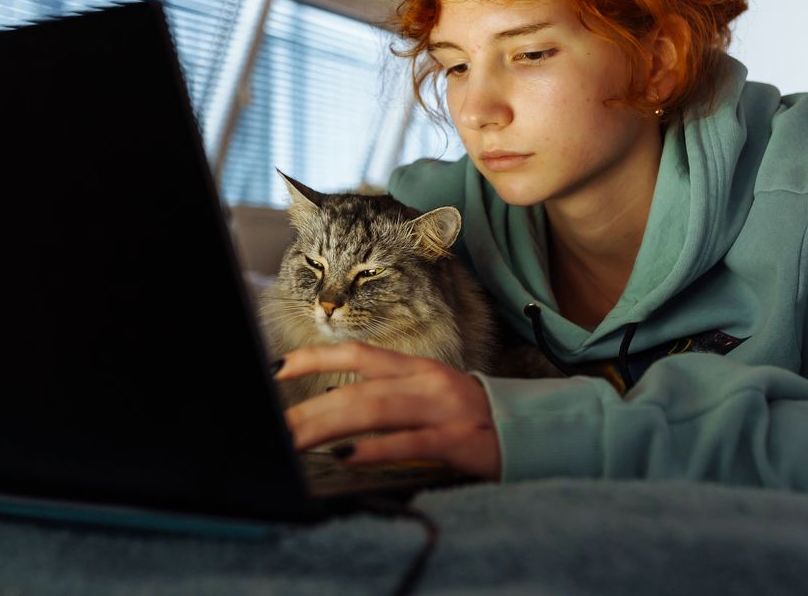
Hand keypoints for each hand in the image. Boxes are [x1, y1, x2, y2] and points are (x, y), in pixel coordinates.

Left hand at [274, 341, 500, 479]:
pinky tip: (346, 456)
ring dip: (328, 426)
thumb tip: (333, 403)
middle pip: (356, 388)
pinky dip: (375, 448)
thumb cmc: (473, 418)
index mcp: (417, 368)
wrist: (534, 430)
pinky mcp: (459, 440)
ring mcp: (443, 409)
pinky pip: (410, 443)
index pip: (358, 352)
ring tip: (293, 440)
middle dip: (307, 408)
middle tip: (273, 426)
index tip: (275, 368)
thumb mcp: (430, 398)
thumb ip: (388, 398)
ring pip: (375, 410)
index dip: (314, 357)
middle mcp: (427, 381)